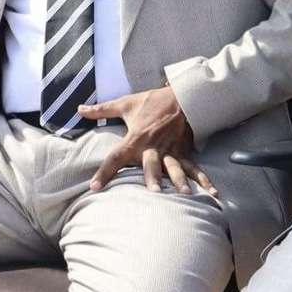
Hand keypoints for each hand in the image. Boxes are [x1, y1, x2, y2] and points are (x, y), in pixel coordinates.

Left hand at [77, 88, 210, 193]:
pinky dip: (204, 181)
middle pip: (151, 165)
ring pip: (175, 169)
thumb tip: (79, 108)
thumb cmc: (151, 101)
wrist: (181, 95)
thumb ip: (101, 110)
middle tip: (154, 193)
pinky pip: (194, 168)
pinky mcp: (184, 152)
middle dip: (152, 178)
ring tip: (185, 196)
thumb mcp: (124, 103)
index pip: (116, 157)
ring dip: (179, 182)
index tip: (95, 187)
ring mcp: (171, 151)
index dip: (104, 172)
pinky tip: (213, 194)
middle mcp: (153, 147)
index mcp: (136, 138)